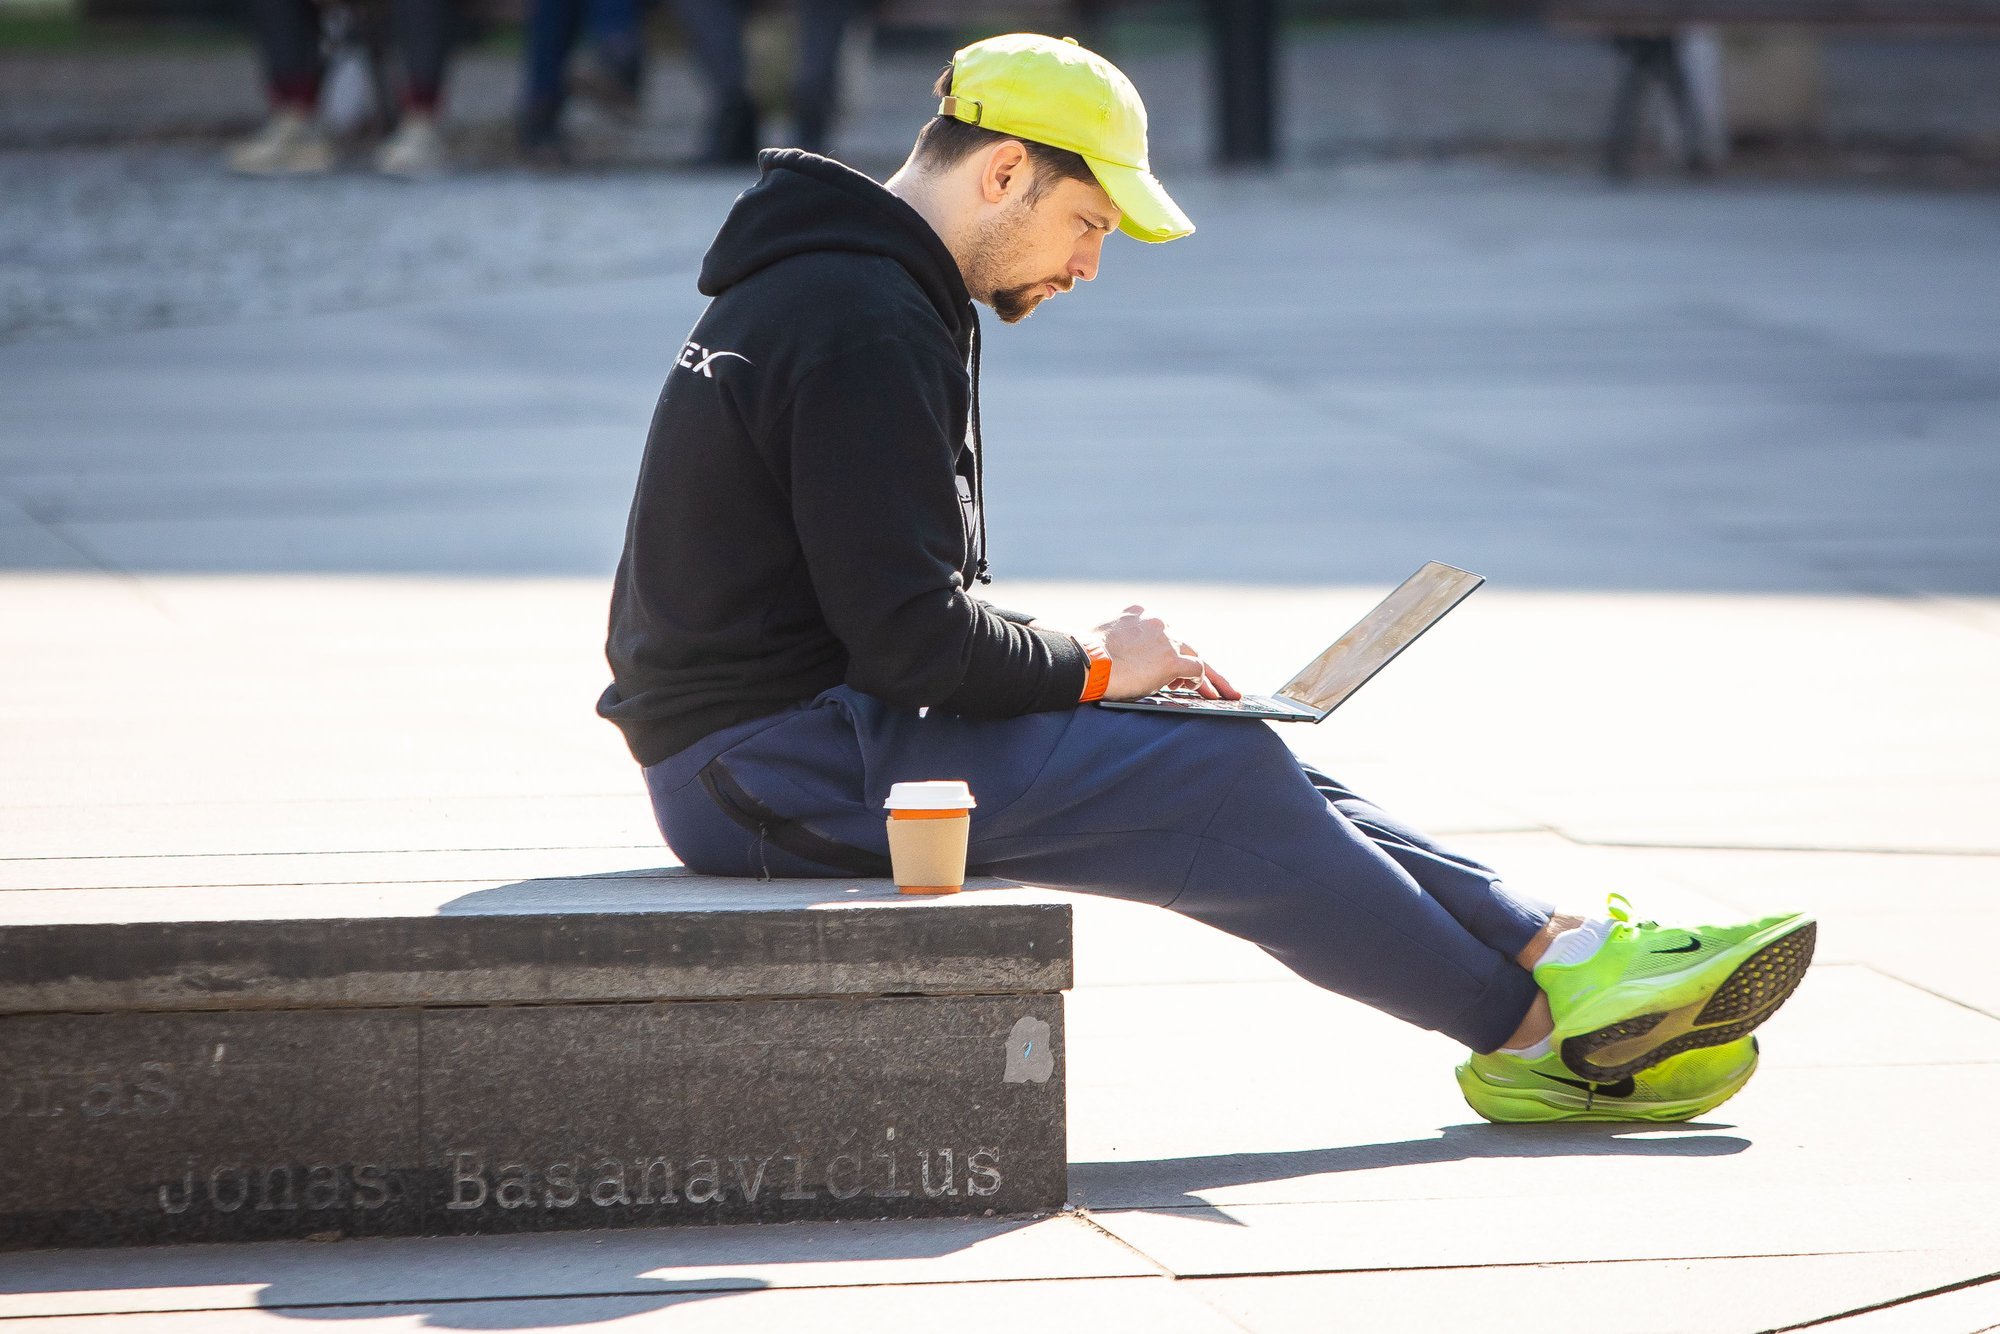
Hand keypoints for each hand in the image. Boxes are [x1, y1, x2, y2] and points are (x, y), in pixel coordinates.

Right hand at [1080, 605, 1240, 701]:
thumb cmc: (1085, 655)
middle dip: (1198, 664)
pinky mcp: (1171, 659)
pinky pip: (1196, 670)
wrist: (1086, 660)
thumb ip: (1121, 639)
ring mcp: (1166, 640)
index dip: (1172, 649)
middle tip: (1216, 682)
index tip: (1176, 662)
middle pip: (1185, 644)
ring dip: (1210, 678)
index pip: (1164, 633)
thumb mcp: (1104, 636)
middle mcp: (1157, 623)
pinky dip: (1199, 682)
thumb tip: (1120, 655)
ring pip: (1197, 657)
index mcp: (1139, 615)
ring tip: (1223, 694)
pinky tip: (1198, 692)